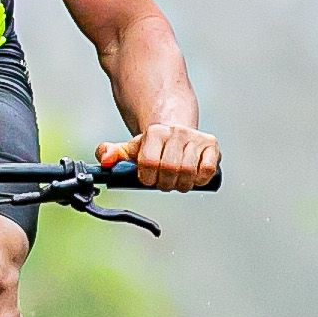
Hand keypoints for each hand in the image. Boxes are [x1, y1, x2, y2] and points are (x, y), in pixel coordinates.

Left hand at [101, 124, 220, 191]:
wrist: (175, 133)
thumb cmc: (153, 147)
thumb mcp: (130, 149)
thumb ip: (112, 154)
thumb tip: (105, 160)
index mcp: (155, 132)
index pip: (148, 163)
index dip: (147, 177)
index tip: (148, 178)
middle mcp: (176, 132)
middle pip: (170, 169)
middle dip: (164, 183)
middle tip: (163, 183)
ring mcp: (195, 138)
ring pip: (188, 172)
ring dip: (181, 184)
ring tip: (177, 181)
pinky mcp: (212, 145)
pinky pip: (207, 170)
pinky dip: (200, 180)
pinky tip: (193, 177)